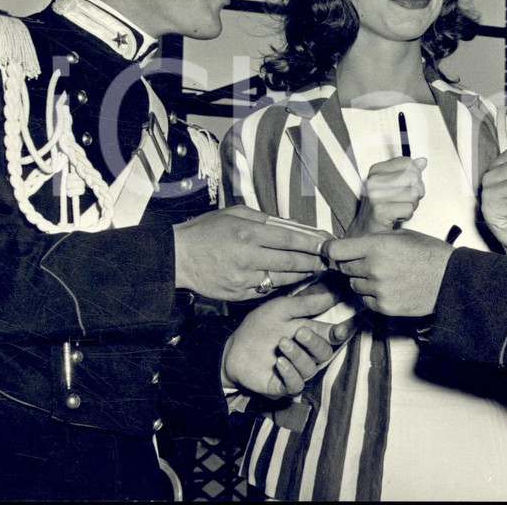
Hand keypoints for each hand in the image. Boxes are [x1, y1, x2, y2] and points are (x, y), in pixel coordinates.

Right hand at [173, 205, 330, 300]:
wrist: (177, 258)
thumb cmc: (205, 231)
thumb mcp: (233, 214)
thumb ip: (263, 219)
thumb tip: (291, 225)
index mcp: (248, 232)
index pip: (290, 238)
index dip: (312, 243)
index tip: (327, 244)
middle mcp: (248, 256)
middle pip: (291, 261)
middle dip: (314, 262)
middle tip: (329, 262)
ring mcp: (244, 278)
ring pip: (283, 278)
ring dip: (303, 275)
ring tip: (316, 270)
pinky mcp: (239, 294)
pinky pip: (267, 289)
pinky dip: (282, 285)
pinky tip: (292, 280)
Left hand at [221, 289, 344, 397]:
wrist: (233, 347)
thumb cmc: (259, 325)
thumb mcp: (281, 309)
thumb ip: (306, 304)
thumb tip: (332, 295)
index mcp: (309, 334)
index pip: (332, 336)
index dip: (340, 334)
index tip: (340, 330)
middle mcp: (306, 354)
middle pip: (324, 353)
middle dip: (314, 342)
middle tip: (299, 332)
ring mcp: (295, 371)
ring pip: (309, 369)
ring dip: (298, 355)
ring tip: (282, 343)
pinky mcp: (281, 386)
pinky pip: (295, 385)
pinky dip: (290, 373)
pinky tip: (279, 363)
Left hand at [326, 229, 452, 315]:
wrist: (450, 280)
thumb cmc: (428, 253)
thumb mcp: (400, 235)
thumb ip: (373, 239)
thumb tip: (350, 244)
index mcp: (377, 245)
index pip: (336, 250)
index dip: (331, 250)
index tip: (331, 251)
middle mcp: (374, 268)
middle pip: (344, 268)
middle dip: (351, 264)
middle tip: (368, 262)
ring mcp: (378, 289)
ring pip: (354, 285)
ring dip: (362, 280)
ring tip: (383, 275)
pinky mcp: (384, 307)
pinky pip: (365, 301)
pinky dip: (371, 296)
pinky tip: (388, 288)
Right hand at [346, 156, 427, 236]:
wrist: (365, 231)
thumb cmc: (381, 207)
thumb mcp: (393, 184)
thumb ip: (408, 171)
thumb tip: (423, 161)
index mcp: (376, 170)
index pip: (408, 163)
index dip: (415, 175)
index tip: (408, 185)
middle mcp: (374, 180)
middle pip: (413, 178)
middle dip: (416, 192)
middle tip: (405, 200)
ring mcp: (375, 195)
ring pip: (413, 194)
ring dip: (412, 205)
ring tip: (400, 209)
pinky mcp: (380, 210)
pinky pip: (409, 209)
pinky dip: (407, 215)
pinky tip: (397, 217)